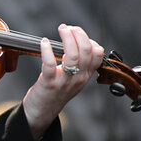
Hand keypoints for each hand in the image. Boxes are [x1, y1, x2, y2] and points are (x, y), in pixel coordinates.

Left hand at [23, 24, 104, 139]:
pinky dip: (47, 50)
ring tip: (61, 30)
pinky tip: (44, 42)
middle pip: (87, 50)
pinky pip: (50, 64)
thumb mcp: (74, 79)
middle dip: (78, 34)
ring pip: (73, 56)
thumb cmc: (56, 92)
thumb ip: (79, 64)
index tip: (76, 32)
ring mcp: (65, 82)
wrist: (42, 112)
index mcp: (86, 75)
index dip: (89, 39)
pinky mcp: (49, 84)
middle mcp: (79, 78)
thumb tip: (78, 41)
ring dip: (67, 38)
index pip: (98, 54)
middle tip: (67, 28)